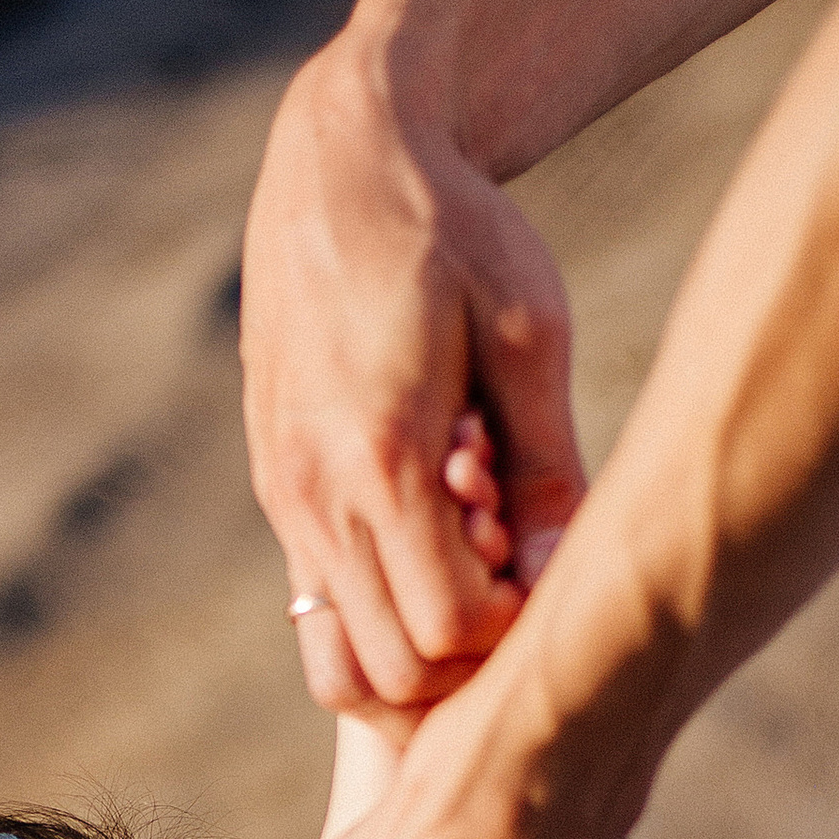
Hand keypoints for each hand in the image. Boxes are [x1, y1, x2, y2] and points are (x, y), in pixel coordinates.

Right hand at [243, 27, 586, 713]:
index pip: (450, 634)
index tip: (546, 556)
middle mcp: (315, 498)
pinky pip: (320, 608)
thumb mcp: (529, 332)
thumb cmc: (455, 232)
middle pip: (392, 676)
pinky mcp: (277, 490)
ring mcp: (286, 502)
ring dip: (414, 648)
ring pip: (341, 666)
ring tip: (467, 565)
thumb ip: (547, 467)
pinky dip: (380, 607)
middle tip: (511, 567)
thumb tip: (561, 579)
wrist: (340, 161)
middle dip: (466, 655)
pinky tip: (430, 529)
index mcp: (381, 460)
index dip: (515, 627)